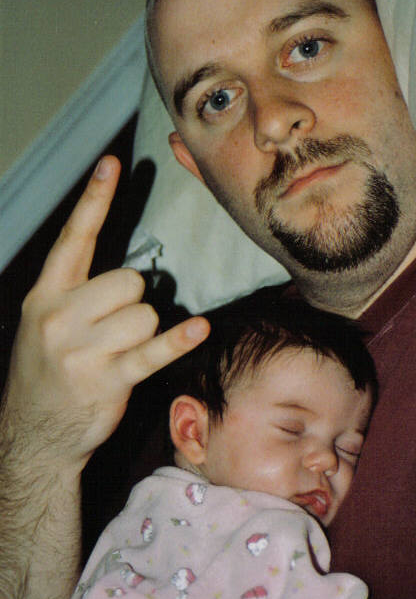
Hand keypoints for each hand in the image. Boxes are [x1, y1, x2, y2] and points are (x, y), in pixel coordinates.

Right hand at [1, 155, 208, 472]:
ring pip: (144, 314)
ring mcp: (82, 350)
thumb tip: (132, 276)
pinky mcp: (108, 380)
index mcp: (46, 296)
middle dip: (133, 301)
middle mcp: (59, 317)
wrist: (33, 433)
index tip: (111, 164)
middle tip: (115, 330)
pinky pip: (153, 351)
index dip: (94, 200)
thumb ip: (77, 292)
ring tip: (119, 354)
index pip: (73, 238)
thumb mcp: (45, 324)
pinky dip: (178, 340)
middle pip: (128, 281)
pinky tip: (198, 329)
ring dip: (145, 333)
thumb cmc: (49, 372)